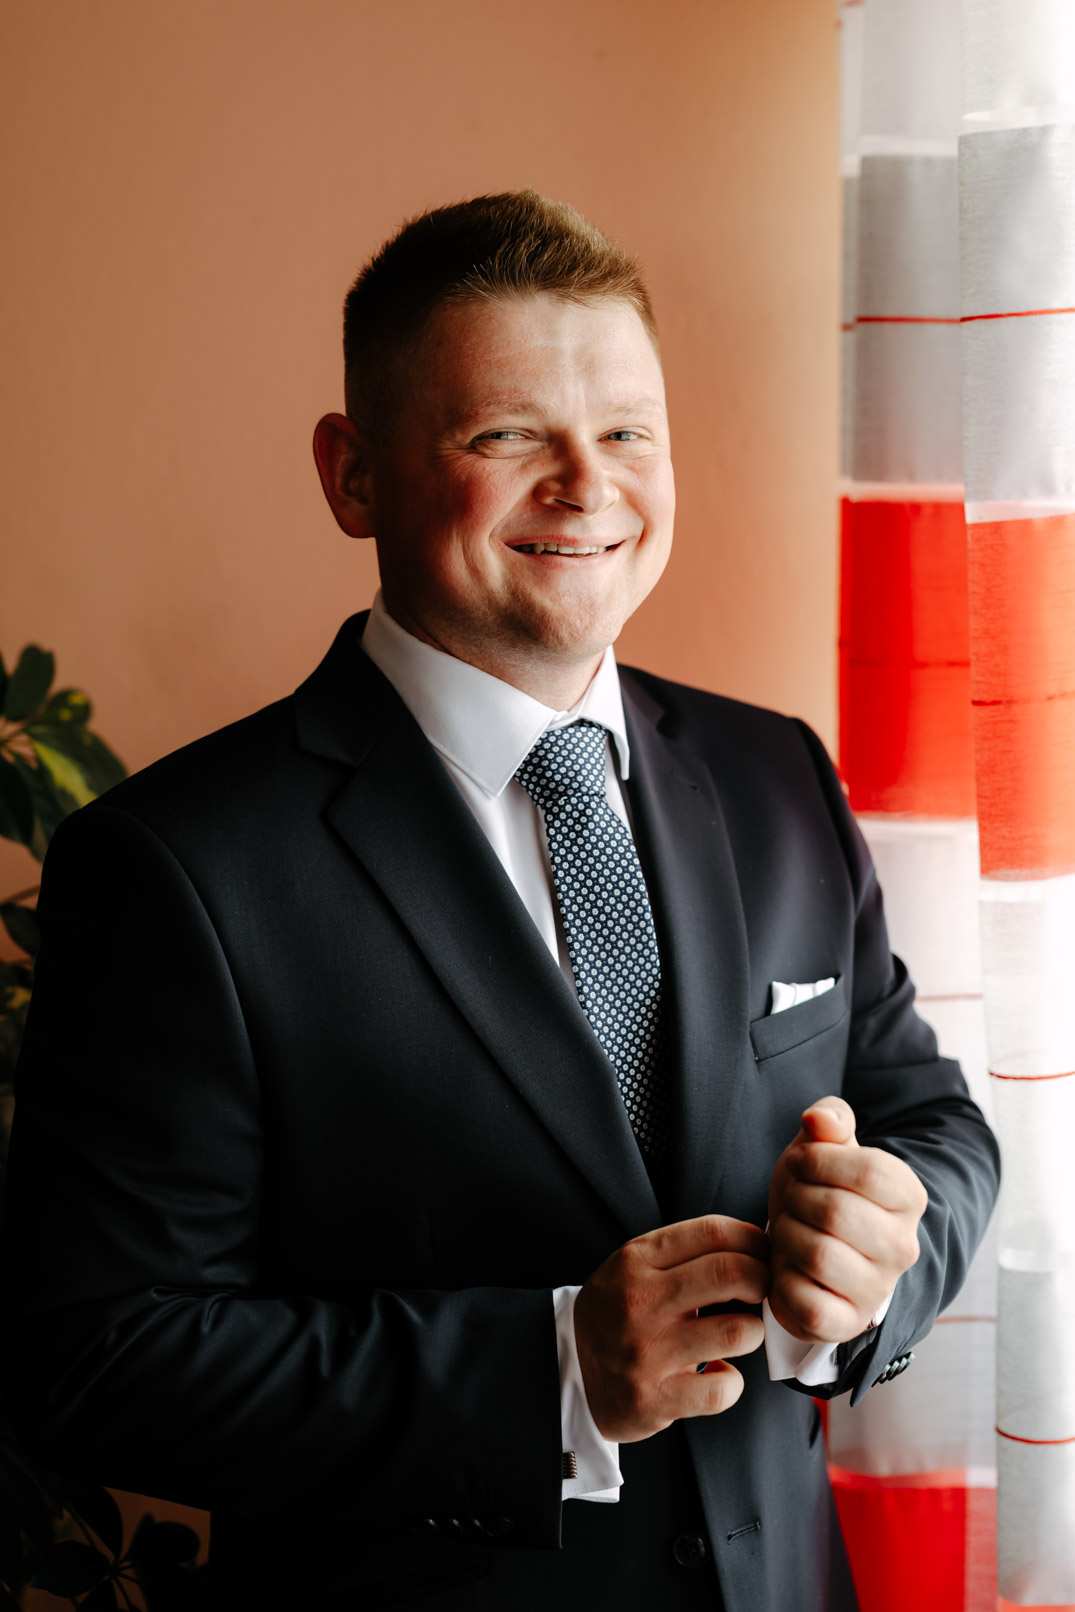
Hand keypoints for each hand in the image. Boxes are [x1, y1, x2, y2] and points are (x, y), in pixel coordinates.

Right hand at [573, 1216, 767, 1443]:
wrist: (564, 1369)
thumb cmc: (614, 1312)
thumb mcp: (632, 1266)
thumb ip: (682, 1253)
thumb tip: (752, 1246)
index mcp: (636, 1261)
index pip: (712, 1233)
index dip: (751, 1240)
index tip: (761, 1253)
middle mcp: (640, 1301)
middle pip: (731, 1273)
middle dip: (762, 1279)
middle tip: (762, 1291)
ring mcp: (646, 1352)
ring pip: (736, 1331)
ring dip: (753, 1332)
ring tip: (741, 1333)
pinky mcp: (653, 1399)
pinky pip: (720, 1390)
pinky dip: (732, 1382)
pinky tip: (719, 1372)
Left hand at [767, 1096, 926, 1343]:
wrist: (805, 1248)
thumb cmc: (817, 1190)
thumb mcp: (824, 1147)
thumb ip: (829, 1119)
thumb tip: (819, 1120)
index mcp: (908, 1197)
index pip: (870, 1171)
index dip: (819, 1160)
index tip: (800, 1163)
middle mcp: (903, 1247)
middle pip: (836, 1212)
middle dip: (797, 1198)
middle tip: (791, 1199)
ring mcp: (877, 1290)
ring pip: (817, 1254)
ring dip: (787, 1234)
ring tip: (789, 1229)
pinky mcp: (845, 1324)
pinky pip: (805, 1302)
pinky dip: (782, 1280)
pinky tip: (786, 1267)